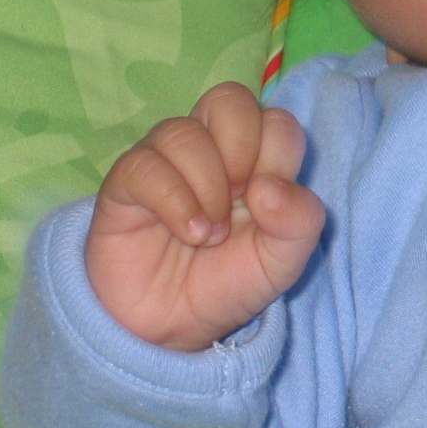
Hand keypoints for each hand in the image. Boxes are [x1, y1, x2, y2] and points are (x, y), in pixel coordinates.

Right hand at [85, 82, 325, 350]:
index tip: (269, 204)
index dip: (279, 156)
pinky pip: (145, 166)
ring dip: (207, 186)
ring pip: (184, 132)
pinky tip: (190, 234)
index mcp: (255, 155)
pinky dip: (176, 201)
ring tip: (210, 235)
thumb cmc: (231, 280)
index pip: (276, 118)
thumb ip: (300, 220)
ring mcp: (165, 160)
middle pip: (229, 99)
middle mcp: (209, 146)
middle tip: (241, 200)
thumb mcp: (284, 261)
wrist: (173, 328)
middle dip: (242, 150)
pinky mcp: (126, 182)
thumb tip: (268, 186)